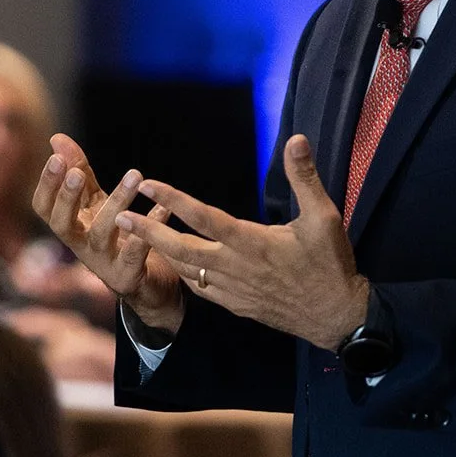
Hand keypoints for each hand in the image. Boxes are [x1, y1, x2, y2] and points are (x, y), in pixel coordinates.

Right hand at [32, 133, 184, 330]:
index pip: (44, 208)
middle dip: (67, 198)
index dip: (47, 185)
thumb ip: (78, 171)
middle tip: (77, 173)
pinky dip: (150, 226)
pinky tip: (163, 205)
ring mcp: (102, 264)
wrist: (145, 284)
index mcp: (71, 226)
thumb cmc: (116, 236)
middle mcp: (80, 246)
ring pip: (102, 234)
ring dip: (117, 202)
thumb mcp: (95, 203)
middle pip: (62, 225)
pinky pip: (137, 251)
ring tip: (134, 174)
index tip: (56, 158)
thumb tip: (56, 138)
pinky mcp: (127, 276)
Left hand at [115, 134, 367, 349]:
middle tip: (118, 217)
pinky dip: (181, 275)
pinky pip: (200, 291)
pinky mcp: (237, 306)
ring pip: (186, 271)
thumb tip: (297, 139)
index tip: (147, 185)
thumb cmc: (330, 264)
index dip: (172, 200)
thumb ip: (305, 177)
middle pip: (181, 248)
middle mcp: (235, 267)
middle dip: (147, 232)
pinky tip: (174, 265)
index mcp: (251, 242)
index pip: (203, 217)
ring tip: (136, 236)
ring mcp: (233, 290)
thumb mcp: (324, 217)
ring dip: (159, 252)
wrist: (337, 317)